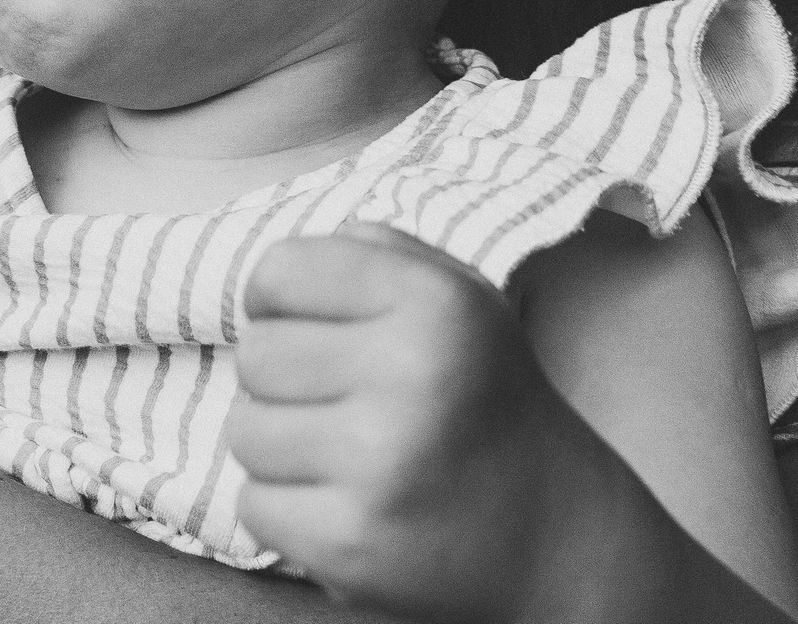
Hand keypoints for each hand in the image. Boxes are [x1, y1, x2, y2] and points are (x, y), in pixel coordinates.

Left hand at [225, 224, 580, 623]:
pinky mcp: (351, 542)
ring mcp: (379, 464)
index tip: (315, 329)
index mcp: (433, 302)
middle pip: (255, 354)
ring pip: (245, 432)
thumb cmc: (480, 397)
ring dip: (283, 448)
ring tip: (348, 457)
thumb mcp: (456, 296)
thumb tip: (273, 271)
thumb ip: (371, 254)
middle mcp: (410, 373)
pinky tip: (347, 506)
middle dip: (285, 380)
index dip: (279, 301)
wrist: (552, 533)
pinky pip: (254, 506)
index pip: (278, 272)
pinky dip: (287, 511)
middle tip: (345, 403)